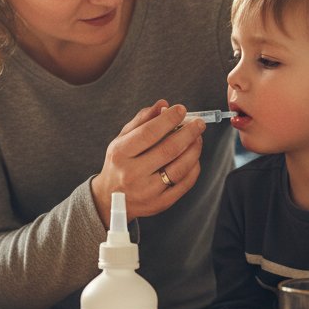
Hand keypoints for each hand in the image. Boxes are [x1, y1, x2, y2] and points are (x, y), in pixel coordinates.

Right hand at [91, 100, 204, 227]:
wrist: (110, 199)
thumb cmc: (119, 164)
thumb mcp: (122, 139)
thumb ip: (142, 120)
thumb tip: (163, 105)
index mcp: (120, 154)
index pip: (148, 133)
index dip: (168, 119)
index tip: (181, 110)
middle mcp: (132, 173)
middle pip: (168, 150)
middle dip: (188, 133)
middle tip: (198, 123)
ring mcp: (147, 191)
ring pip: (180, 168)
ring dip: (194, 150)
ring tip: (198, 138)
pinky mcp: (160, 203)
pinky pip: (185, 184)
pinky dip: (194, 167)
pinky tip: (193, 157)